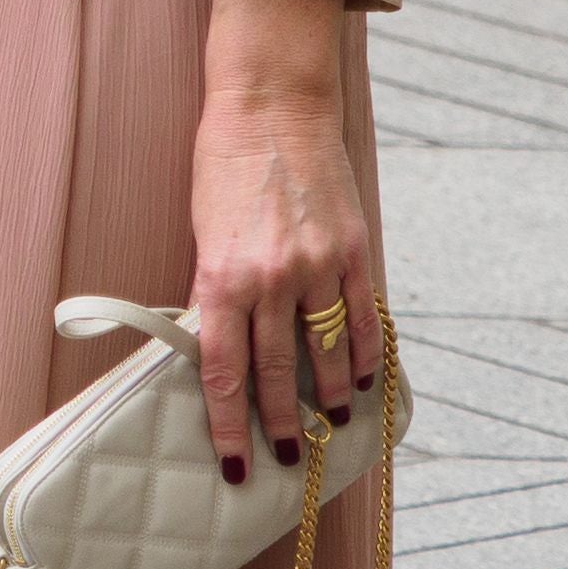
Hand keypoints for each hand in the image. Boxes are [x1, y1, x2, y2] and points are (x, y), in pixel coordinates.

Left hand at [187, 0, 382, 478]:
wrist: (270, 103)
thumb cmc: (222, 165)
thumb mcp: (202, 232)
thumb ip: (216, 292)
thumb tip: (219, 350)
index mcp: (223, 276)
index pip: (223, 372)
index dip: (227, 426)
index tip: (233, 465)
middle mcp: (272, 277)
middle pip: (275, 372)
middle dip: (280, 424)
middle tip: (287, 459)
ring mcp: (317, 264)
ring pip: (325, 352)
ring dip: (329, 397)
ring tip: (330, 426)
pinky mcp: (352, 248)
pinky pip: (362, 316)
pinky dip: (365, 353)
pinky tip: (365, 380)